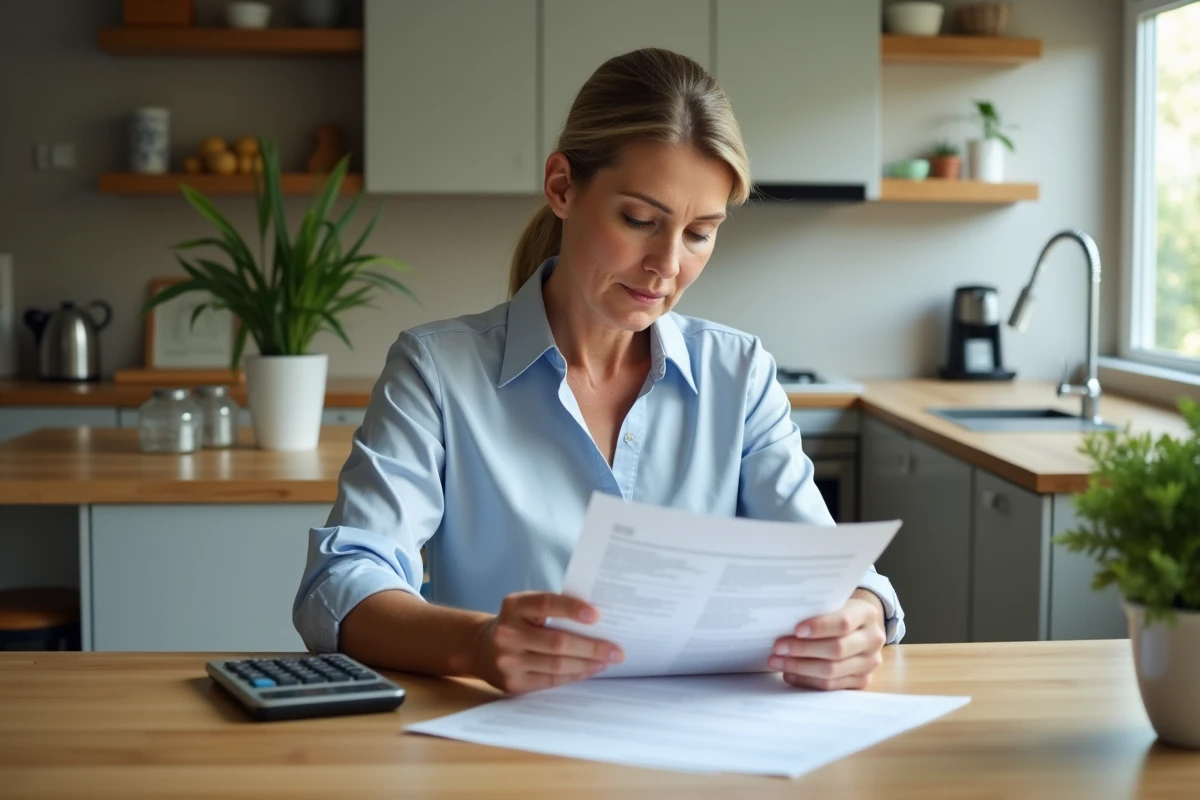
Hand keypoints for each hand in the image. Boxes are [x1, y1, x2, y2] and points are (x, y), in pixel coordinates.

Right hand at [469, 591, 623, 693]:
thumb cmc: (517, 623)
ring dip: (587, 664)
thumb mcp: (526, 607)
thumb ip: (553, 608)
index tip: (597, 615)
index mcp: (513, 606)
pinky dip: (574, 675)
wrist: (479, 648)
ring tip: (607, 661)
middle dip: (592, 647)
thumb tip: (598, 620)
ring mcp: (508, 661)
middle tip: (616, 650)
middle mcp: (507, 633)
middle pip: (557, 642)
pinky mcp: (513, 683)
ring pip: (557, 665)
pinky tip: (589, 670)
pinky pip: (551, 680)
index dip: (572, 609)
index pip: (546, 604)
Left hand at [768, 590, 886, 690]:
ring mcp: (869, 662)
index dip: (819, 627)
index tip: (796, 630)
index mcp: (867, 614)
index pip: (843, 623)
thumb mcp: (833, 603)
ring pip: (832, 671)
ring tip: (777, 662)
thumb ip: (816, 610)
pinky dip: (807, 680)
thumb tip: (782, 621)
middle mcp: (873, 639)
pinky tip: (790, 673)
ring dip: (800, 667)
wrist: (860, 627)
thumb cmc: (838, 612)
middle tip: (778, 648)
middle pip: (837, 649)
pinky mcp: (862, 680)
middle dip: (803, 649)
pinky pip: (831, 685)